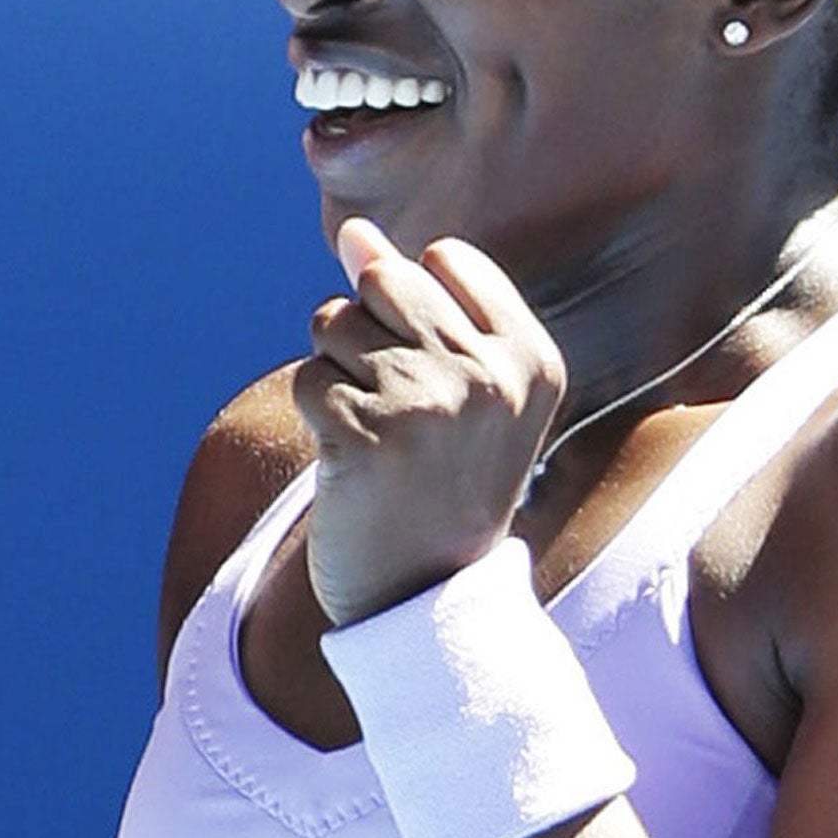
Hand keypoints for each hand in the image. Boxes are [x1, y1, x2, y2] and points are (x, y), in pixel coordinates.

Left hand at [294, 218, 566, 625]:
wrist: (426, 605)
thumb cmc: (440, 483)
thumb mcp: (458, 387)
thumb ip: (416, 301)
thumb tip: (354, 232)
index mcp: (531, 360)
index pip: (445, 259)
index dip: (415, 310)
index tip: (438, 383)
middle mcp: (488, 376)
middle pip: (384, 279)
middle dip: (366, 331)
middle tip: (397, 410)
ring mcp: (427, 404)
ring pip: (334, 323)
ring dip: (335, 373)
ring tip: (375, 436)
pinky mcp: (365, 435)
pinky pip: (306, 378)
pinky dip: (314, 415)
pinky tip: (348, 462)